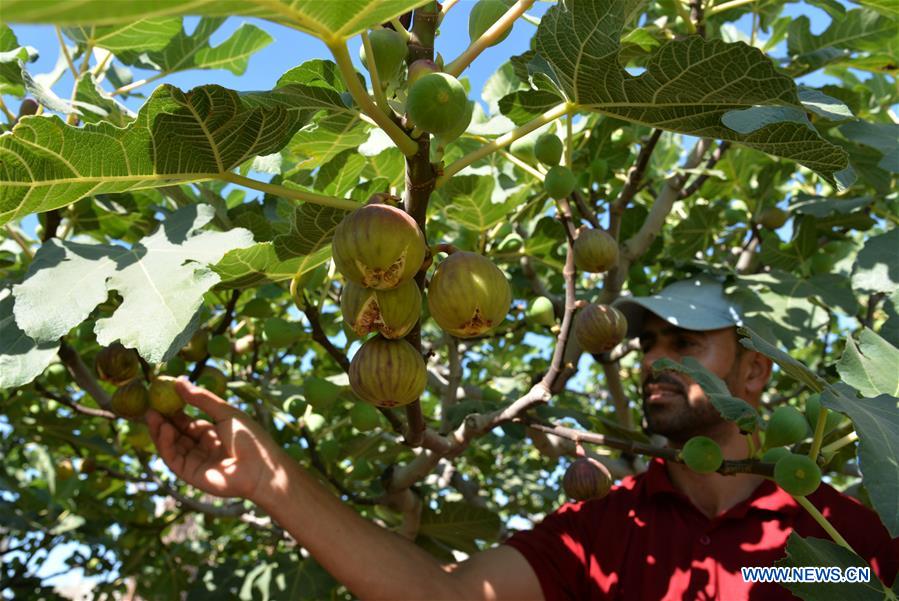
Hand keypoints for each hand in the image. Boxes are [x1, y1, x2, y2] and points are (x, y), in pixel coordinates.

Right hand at [146, 378, 284, 501]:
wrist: (262, 469)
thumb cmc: (250, 438)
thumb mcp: (226, 413)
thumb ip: (202, 399)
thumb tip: (179, 382)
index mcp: (213, 433)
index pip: (186, 421)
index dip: (172, 410)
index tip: (158, 396)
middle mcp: (202, 447)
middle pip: (176, 433)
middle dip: (161, 420)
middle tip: (148, 406)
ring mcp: (196, 462)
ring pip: (171, 446)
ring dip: (160, 431)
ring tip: (152, 415)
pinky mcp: (191, 475)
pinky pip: (174, 459)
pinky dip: (166, 445)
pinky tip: (165, 430)